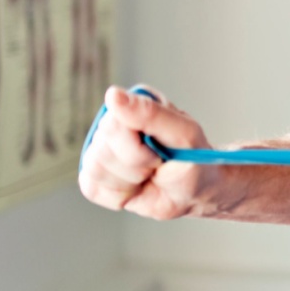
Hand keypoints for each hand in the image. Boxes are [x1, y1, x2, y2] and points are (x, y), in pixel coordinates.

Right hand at [78, 85, 216, 218]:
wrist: (198, 192)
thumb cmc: (194, 160)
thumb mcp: (184, 134)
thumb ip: (151, 113)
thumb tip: (113, 94)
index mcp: (134, 104)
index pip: (112, 126)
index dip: (136, 150)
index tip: (160, 155)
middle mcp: (113, 123)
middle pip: (102, 150)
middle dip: (136, 167)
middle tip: (157, 165)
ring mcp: (102, 149)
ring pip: (95, 170)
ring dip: (129, 182)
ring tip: (149, 175)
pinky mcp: (96, 175)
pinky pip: (92, 189)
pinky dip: (120, 195)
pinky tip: (137, 188)